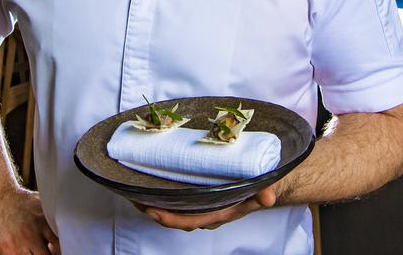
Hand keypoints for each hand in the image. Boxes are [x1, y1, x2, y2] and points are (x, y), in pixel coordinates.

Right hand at [0, 187, 59, 254]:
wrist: (0, 198)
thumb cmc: (25, 202)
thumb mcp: (44, 205)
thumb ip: (55, 218)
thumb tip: (70, 229)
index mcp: (42, 223)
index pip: (58, 245)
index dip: (63, 250)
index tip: (65, 248)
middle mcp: (29, 235)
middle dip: (50, 254)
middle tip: (51, 250)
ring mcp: (16, 244)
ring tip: (39, 250)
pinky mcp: (5, 249)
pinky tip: (29, 250)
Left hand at [142, 184, 277, 230]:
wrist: (268, 183)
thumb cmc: (265, 186)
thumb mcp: (267, 187)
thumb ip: (266, 192)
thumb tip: (267, 197)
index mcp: (220, 212)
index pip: (190, 221)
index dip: (170, 219)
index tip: (153, 210)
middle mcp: (208, 211)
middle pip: (175, 217)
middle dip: (154, 210)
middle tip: (134, 198)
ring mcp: (203, 204)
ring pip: (175, 208)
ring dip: (155, 202)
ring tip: (134, 190)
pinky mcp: (201, 194)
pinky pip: (178, 198)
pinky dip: (163, 192)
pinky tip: (151, 180)